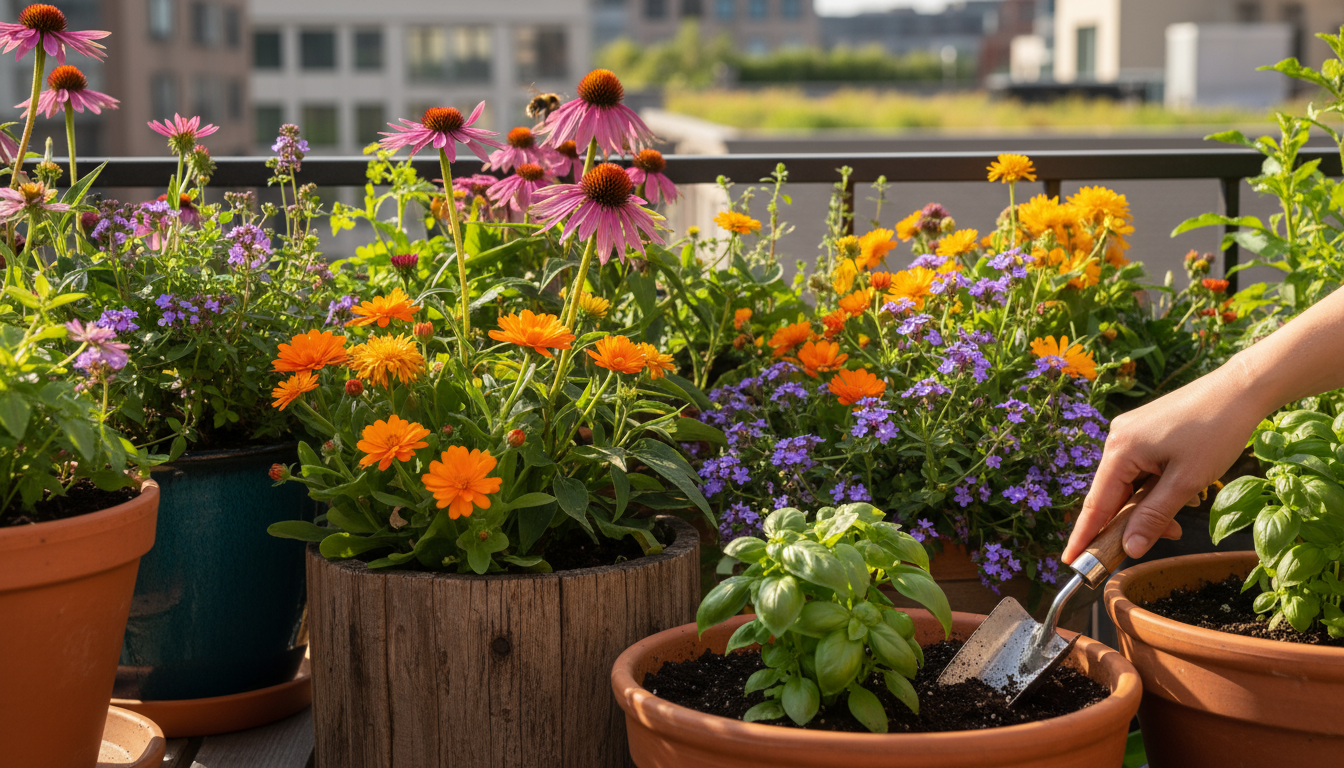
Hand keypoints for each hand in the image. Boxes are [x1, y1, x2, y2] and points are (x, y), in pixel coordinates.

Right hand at [1063, 369, 1263, 562]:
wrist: (1241, 389)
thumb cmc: (1216, 431)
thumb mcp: (1186, 481)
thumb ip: (1154, 516)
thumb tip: (1130, 549)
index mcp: (1120, 450)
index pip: (1096, 504)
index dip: (1084, 536)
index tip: (1069, 562)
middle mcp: (1117, 439)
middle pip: (1113, 494)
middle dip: (1133, 522)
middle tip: (1164, 539)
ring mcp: (1130, 432)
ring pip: (1130, 483)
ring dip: (1151, 504)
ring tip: (1182, 515)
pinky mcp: (1145, 430)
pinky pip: (1141, 468)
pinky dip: (1156, 486)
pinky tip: (1180, 490)